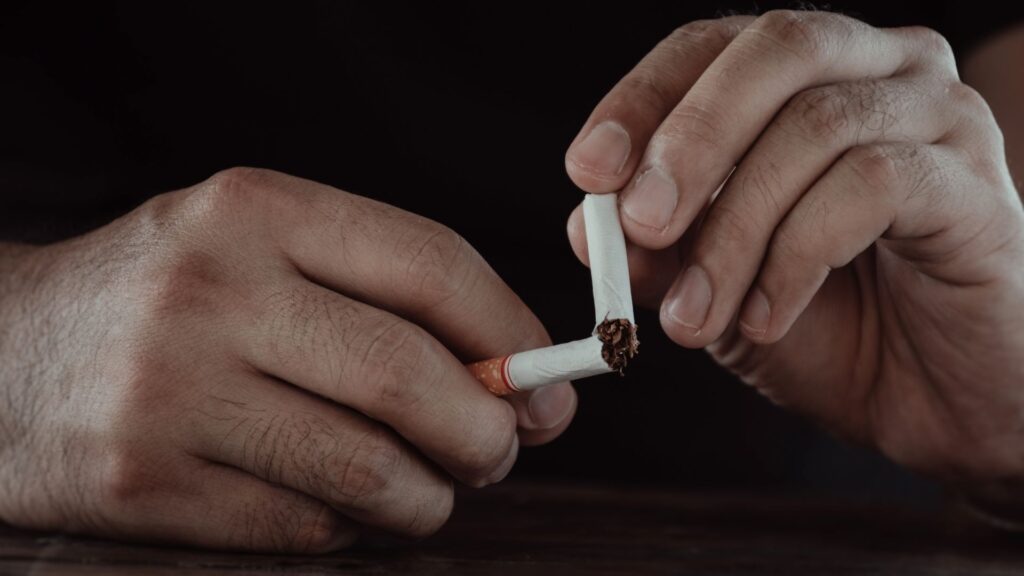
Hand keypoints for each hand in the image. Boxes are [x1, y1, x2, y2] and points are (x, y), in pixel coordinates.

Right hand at [0, 168, 575, 551]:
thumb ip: (383, 296)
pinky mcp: (143, 486)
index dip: (513, 332)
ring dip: (431, 494)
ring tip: (435, 488)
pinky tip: (346, 505)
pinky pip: (306, 527)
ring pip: (368, 470)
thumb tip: (519, 378)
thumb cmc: (172, 298)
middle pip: (410, 375)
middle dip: (487, 430)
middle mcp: (210, 291)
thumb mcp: (264, 251)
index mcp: (255, 209)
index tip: (550, 379)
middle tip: (503, 450)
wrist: (4, 357)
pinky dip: (354, 528)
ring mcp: (169, 392)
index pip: (431, 265)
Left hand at [565, 11, 1023, 491]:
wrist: (935, 405)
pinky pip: (874, 183)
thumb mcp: (713, 289)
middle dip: (690, 139)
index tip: (588, 170)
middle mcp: (879, 73)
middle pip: (775, 50)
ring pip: (815, 126)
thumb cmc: (830, 330)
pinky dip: (798, 255)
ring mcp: (938, 120)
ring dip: (734, 230)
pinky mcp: (977, 184)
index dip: (642, 100)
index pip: (711, 47)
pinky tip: (768, 317)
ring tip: (696, 315)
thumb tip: (590, 223)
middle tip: (643, 225)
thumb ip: (658, 250)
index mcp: (807, 80)